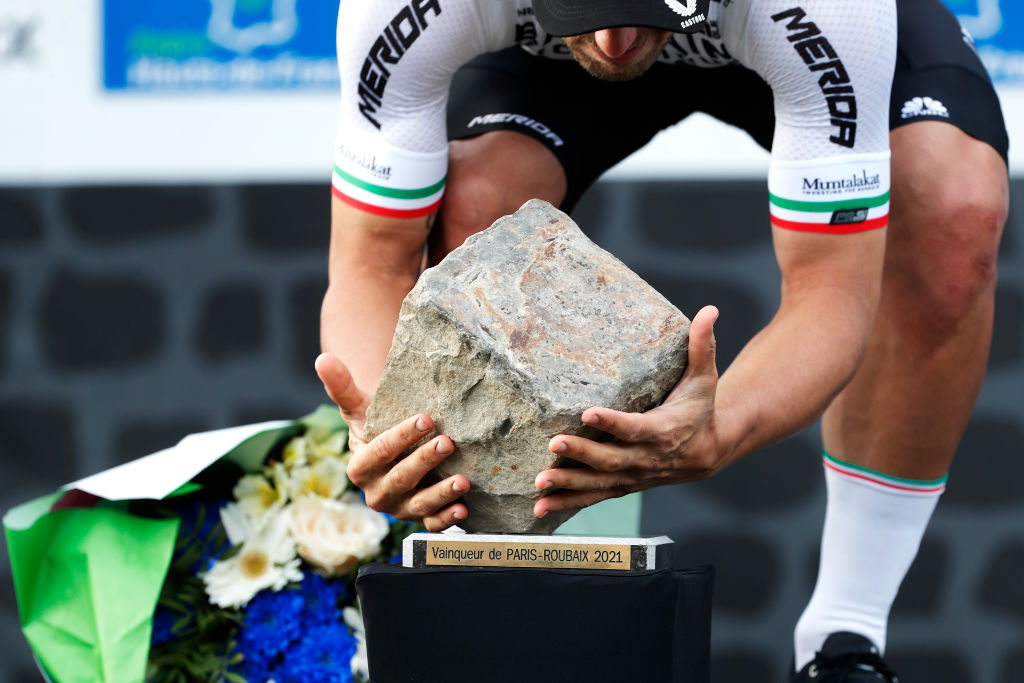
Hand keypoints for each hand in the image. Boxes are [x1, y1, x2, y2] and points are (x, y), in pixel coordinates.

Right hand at [315, 352, 469, 530]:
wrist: (395, 451)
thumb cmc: (376, 425)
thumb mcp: (359, 407)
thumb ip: (341, 386)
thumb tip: (323, 358)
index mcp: (359, 468)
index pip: (379, 452)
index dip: (401, 437)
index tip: (425, 419)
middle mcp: (376, 493)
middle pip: (401, 478)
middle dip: (425, 461)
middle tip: (448, 442)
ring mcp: (399, 508)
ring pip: (419, 504)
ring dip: (441, 493)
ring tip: (462, 480)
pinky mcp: (420, 519)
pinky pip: (433, 525)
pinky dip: (447, 519)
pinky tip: (464, 507)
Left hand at [533, 306, 725, 517]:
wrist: (709, 452)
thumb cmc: (700, 409)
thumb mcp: (704, 378)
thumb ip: (701, 346)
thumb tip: (709, 310)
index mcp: (662, 430)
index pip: (634, 428)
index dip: (612, 422)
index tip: (588, 413)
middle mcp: (646, 458)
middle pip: (611, 459)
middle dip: (581, 453)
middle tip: (554, 443)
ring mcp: (633, 476)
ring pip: (598, 483)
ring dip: (567, 484)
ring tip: (539, 483)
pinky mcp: (622, 485)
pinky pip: (593, 498)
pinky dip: (567, 503)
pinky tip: (540, 507)